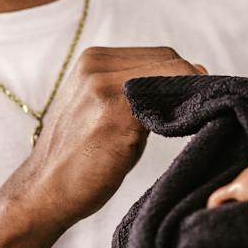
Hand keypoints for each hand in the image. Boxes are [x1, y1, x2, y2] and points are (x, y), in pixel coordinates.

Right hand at [1, 45, 206, 229]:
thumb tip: (190, 79)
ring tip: (193, 125)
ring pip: (172, 77)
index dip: (184, 76)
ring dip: (190, 98)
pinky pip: (168, 102)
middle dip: (191, 84)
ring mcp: (105, 88)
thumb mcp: (100, 110)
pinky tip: (182, 134)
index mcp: (92, 60)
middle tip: (203, 111)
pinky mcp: (117, 115)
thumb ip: (135, 92)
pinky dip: (183, 114)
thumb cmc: (77, 158)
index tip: (198, 99)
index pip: (159, 55)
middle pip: (169, 61)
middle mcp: (96, 67)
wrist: (43, 192)